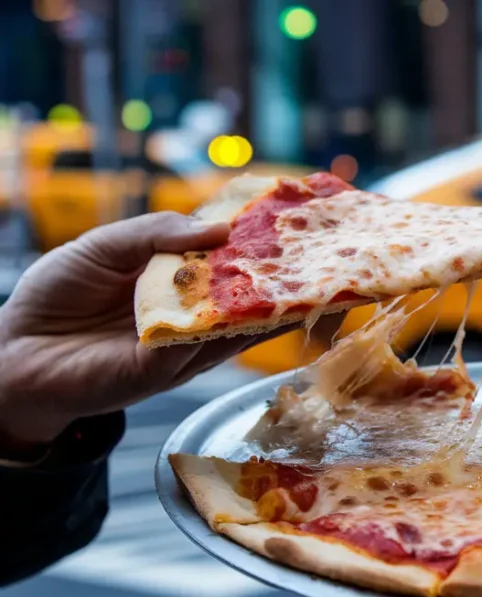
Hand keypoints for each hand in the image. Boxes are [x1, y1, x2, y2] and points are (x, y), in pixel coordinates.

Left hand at [0, 213, 338, 448]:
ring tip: (316, 279)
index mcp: (175, 274)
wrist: (15, 352)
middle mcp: (189, 309)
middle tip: (322, 247)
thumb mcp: (104, 247)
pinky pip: (214, 346)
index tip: (295, 214)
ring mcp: (186, 342)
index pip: (226, 252)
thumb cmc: (56, 295)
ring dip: (279, 302)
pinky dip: (245, 330)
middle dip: (284, 270)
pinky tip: (273, 311)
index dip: (259, 235)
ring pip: (243, 321)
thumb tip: (218, 230)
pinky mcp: (172, 369)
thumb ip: (155, 234)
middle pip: (246, 289)